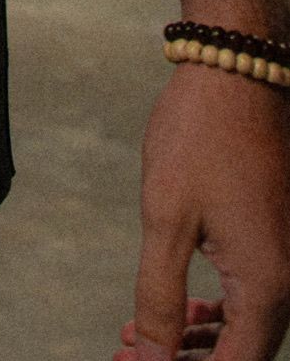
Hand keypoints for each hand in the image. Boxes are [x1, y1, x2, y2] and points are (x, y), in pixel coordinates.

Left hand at [125, 66, 289, 360]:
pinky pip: (256, 297)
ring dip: (199, 341)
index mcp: (268, 285)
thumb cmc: (199, 137)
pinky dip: (218, 311)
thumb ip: (158, 297)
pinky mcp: (281, 239)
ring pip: (251, 328)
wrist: (236, 71)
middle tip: (127, 353)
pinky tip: (182, 309)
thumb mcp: (166, 218)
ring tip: (140, 335)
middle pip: (244, 353)